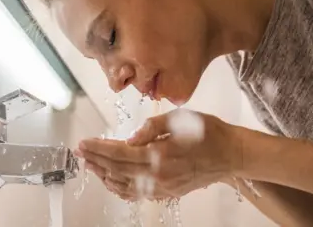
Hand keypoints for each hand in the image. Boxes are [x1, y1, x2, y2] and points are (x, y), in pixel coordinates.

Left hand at [75, 109, 243, 200]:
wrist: (232, 155)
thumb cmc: (209, 132)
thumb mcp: (182, 119)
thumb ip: (152, 127)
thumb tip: (129, 139)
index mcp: (160, 154)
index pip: (120, 153)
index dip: (99, 148)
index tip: (84, 142)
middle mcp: (159, 175)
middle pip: (118, 170)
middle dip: (96, 160)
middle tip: (80, 153)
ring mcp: (163, 187)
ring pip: (125, 185)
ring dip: (104, 176)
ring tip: (90, 166)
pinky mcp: (169, 192)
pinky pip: (139, 194)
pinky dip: (121, 189)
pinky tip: (112, 182)